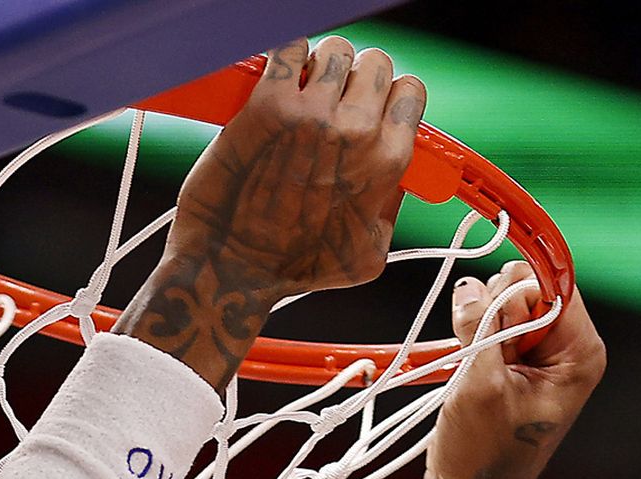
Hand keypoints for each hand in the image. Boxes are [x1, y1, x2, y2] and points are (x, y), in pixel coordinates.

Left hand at [166, 38, 425, 302]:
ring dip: (319, 65)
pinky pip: (289, 48)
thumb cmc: (294, 267)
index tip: (367, 109)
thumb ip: (391, 207)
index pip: (410, 93)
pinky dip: (285, 56)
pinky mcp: (269, 103)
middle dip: (355, 77)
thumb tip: (397, 177)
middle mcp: (356, 131)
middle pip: (375, 64)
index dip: (389, 97)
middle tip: (331, 99)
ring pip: (335, 50)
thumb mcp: (368, 253)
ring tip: (301, 92)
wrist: (231, 268)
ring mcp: (312, 114)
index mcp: (387, 162)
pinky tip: (276, 79)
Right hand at [414, 266, 604, 478]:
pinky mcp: (514, 355)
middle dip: (496, 311)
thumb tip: (470, 286)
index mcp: (580, 353)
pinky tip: (472, 369)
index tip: (496, 325)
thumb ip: (481, 328)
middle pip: (526, 285)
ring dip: (479, 325)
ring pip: (502, 298)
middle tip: (487, 359)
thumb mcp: (480, 387)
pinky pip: (489, 319)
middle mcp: (567, 346)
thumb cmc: (484, 456)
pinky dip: (472, 334)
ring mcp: (540, 350)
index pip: (553, 284)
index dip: (516, 294)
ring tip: (478, 371)